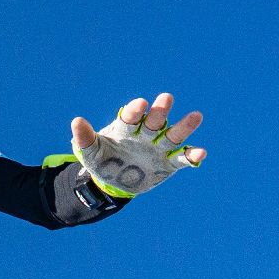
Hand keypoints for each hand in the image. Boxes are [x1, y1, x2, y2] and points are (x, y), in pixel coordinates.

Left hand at [71, 93, 206, 196]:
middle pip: (154, 121)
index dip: (135, 110)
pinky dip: (192, 156)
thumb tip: (77, 121)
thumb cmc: (101, 160)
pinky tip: (201, 151)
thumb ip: (84, 137)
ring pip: (173, 135)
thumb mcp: (89, 151)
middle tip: (166, 98)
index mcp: (125, 128)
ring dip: (184, 127)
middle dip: (159, 111)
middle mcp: (145, 134)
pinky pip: (182, 159)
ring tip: (196, 115)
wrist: (113, 181)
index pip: (130, 117)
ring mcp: (158, 148)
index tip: (140, 103)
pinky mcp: (168, 164)